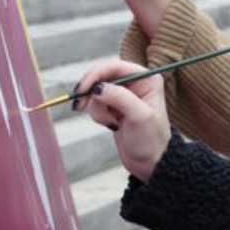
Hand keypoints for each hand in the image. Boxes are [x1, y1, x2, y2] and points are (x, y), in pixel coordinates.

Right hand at [75, 58, 170, 181]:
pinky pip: (97, 104)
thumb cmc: (151, 140)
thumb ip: (120, 97)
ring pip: (97, 92)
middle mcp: (136, 83)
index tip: (82, 89)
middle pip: (102, 76)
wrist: (150, 163)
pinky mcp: (115, 107)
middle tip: (79, 106)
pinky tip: (111, 125)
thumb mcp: (139, 117)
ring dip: (97, 108)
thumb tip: (98, 87)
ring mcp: (124, 95)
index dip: (96, 74)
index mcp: (147, 79)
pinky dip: (98, 115)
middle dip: (91, 92)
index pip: (115, 66)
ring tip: (111, 123)